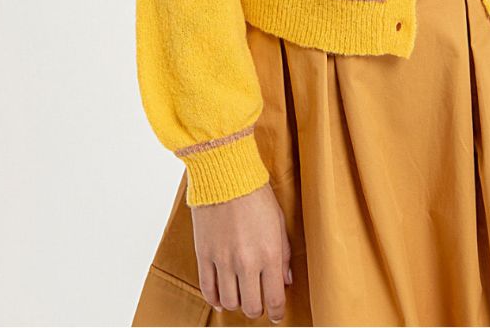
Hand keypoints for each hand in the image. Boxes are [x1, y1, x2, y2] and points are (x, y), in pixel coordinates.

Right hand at [192, 181, 291, 323]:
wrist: (226, 175)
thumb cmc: (256, 195)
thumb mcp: (279, 222)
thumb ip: (284, 254)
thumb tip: (285, 280)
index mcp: (270, 254)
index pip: (275, 299)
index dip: (277, 312)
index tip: (277, 315)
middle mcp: (247, 262)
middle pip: (252, 307)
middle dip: (257, 309)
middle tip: (259, 302)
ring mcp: (223, 261)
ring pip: (230, 302)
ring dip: (237, 303)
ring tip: (240, 294)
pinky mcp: (204, 255)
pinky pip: (208, 289)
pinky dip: (215, 298)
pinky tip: (221, 296)